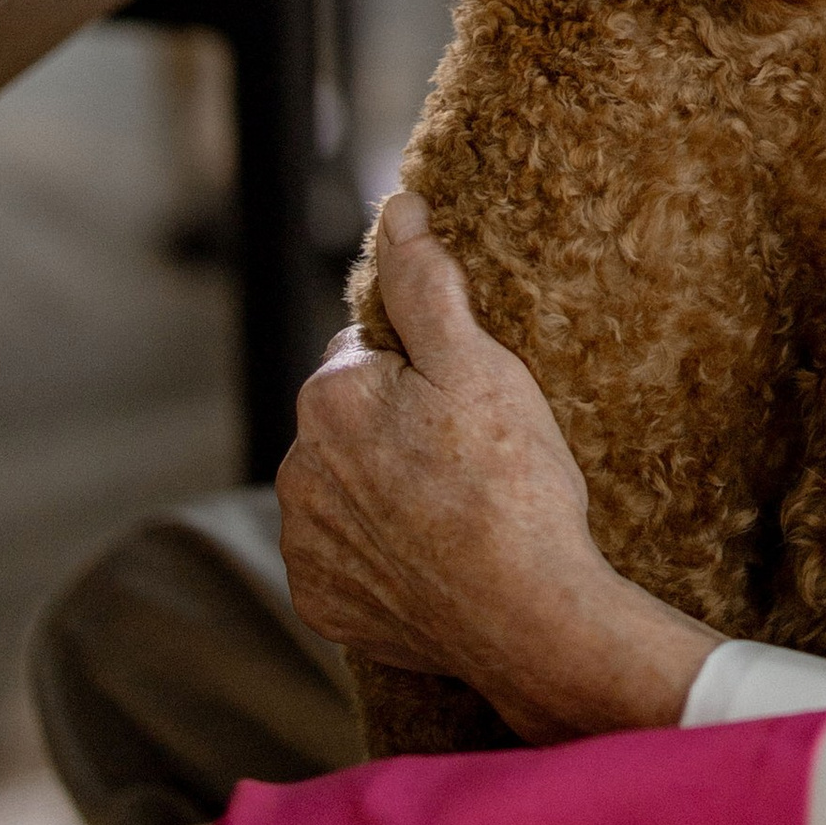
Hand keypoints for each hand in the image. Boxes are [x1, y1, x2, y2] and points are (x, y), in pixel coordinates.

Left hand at [278, 194, 719, 741]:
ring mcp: (305, 545)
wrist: (529, 615)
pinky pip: (344, 558)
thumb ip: (426, 283)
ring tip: (456, 509)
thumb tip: (398, 209)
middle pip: (350, 423)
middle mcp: (295, 471)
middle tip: (471, 456)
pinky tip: (433, 558)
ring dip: (384, 489)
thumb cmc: (513, 482)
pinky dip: (380, 554)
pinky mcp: (321, 605)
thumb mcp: (480, 363)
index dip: (424, 370)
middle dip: (395, 427)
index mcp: (328, 398)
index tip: (468, 405)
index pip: (366, 353)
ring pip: (344, 489)